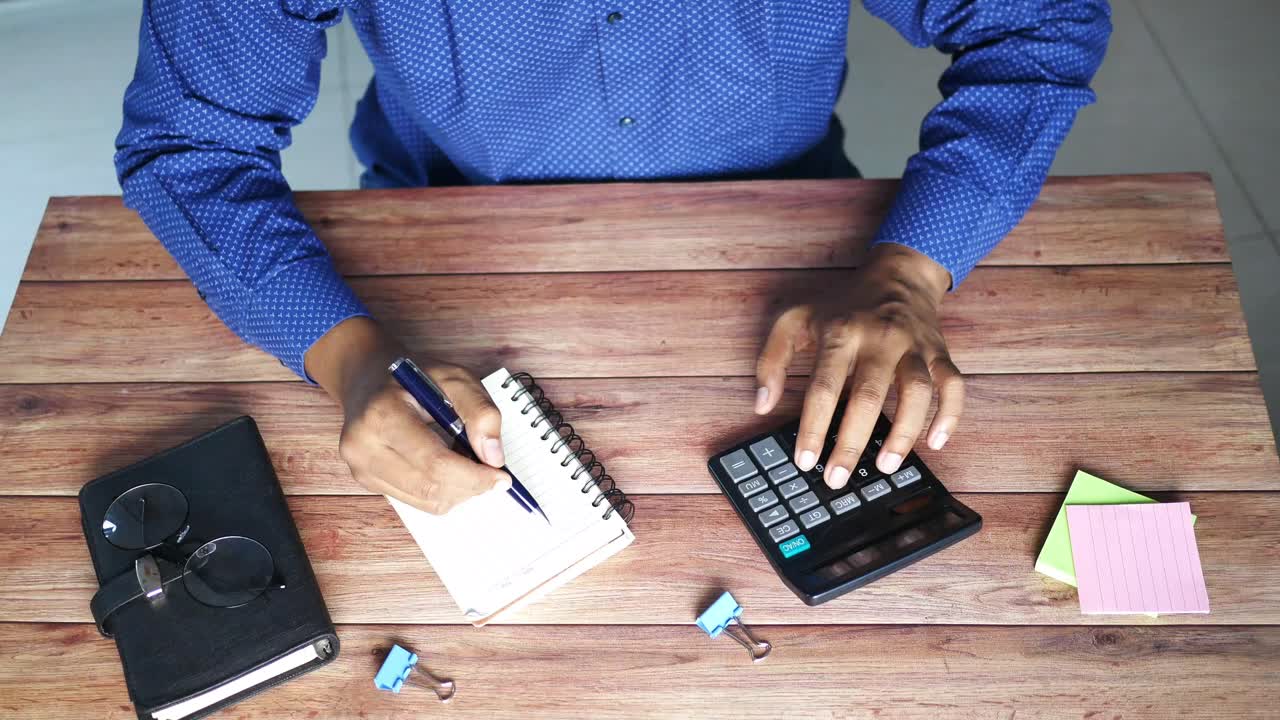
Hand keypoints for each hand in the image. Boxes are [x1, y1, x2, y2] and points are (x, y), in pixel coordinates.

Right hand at [304, 317, 509, 513]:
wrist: (368, 378)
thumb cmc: (414, 376)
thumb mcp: (454, 377)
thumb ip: (480, 411)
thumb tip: (493, 457)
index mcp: (382, 415)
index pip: (434, 463)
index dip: (474, 476)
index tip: (502, 477)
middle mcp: (364, 447)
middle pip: (431, 487)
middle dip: (471, 485)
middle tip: (491, 470)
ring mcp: (361, 468)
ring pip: (427, 501)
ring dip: (459, 490)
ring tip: (466, 461)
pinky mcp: (367, 482)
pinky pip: (418, 502)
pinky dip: (443, 491)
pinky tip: (448, 467)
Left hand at [754, 244, 963, 489]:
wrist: (897, 273)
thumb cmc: (841, 304)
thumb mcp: (795, 319)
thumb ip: (772, 359)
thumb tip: (762, 404)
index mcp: (841, 332)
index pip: (823, 387)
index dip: (813, 427)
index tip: (804, 461)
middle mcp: (880, 338)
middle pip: (869, 397)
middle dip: (852, 442)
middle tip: (838, 479)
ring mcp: (914, 346)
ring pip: (917, 392)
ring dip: (903, 434)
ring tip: (884, 467)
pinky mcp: (940, 352)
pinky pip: (953, 386)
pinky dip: (949, 416)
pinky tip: (935, 443)